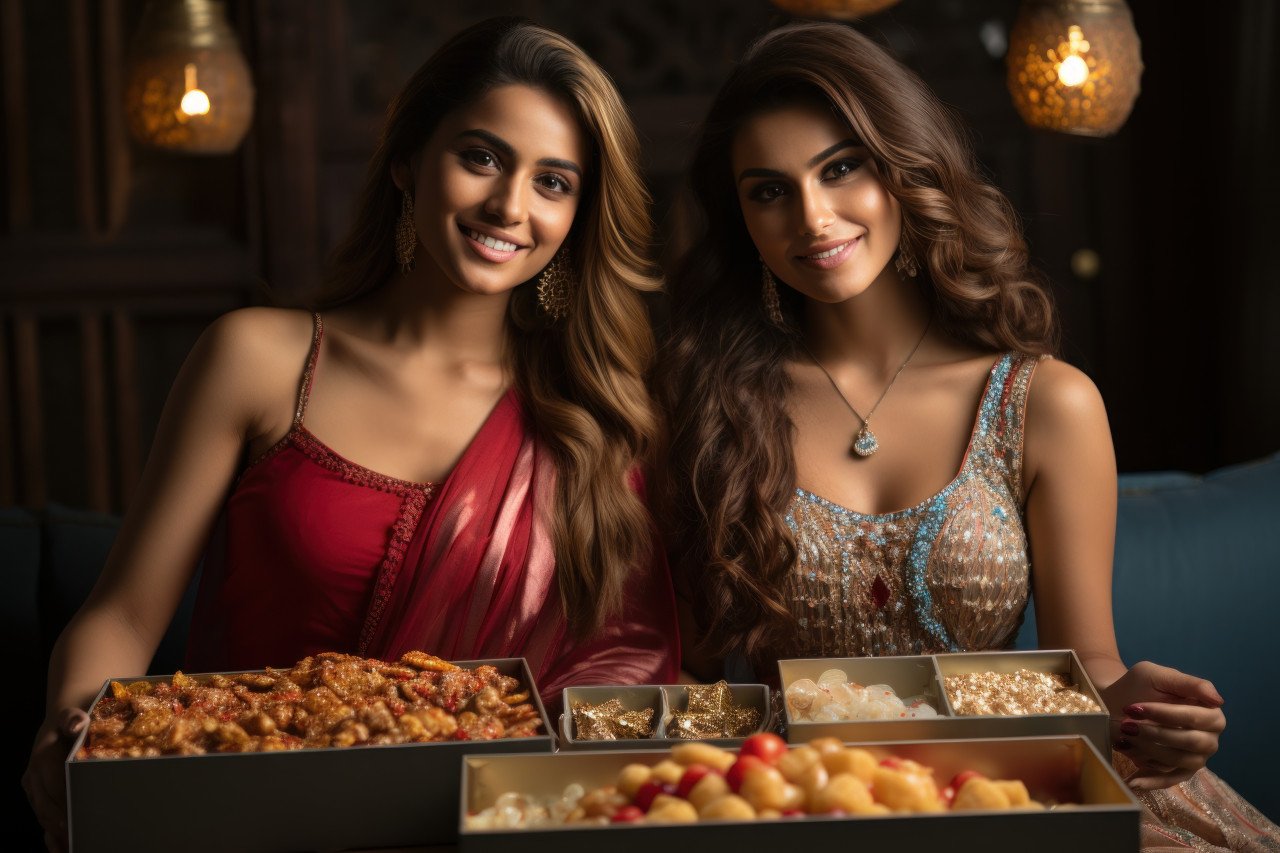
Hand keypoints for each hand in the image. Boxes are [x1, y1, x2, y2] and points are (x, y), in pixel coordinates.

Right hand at [23, 707, 88, 852]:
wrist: (63, 721)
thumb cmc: (73, 720)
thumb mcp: (73, 715)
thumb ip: (73, 719)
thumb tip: (76, 724)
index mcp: (42, 758)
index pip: (53, 784)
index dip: (64, 801)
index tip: (77, 816)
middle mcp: (34, 775)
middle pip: (46, 805)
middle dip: (60, 823)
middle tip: (77, 838)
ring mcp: (34, 787)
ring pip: (43, 814)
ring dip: (56, 833)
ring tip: (71, 847)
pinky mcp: (38, 795)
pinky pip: (42, 816)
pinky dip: (51, 834)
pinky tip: (62, 847)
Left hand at [1101, 660, 1224, 790]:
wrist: (1115, 702)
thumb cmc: (1138, 687)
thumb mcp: (1156, 675)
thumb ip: (1187, 683)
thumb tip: (1218, 700)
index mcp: (1210, 712)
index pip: (1196, 717)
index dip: (1165, 713)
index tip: (1134, 708)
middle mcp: (1208, 737)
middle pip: (1191, 741)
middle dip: (1155, 733)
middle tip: (1126, 725)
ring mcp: (1196, 757)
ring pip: (1179, 760)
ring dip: (1149, 750)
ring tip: (1125, 739)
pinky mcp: (1179, 771)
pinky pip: (1171, 780)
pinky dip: (1152, 781)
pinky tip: (1133, 781)